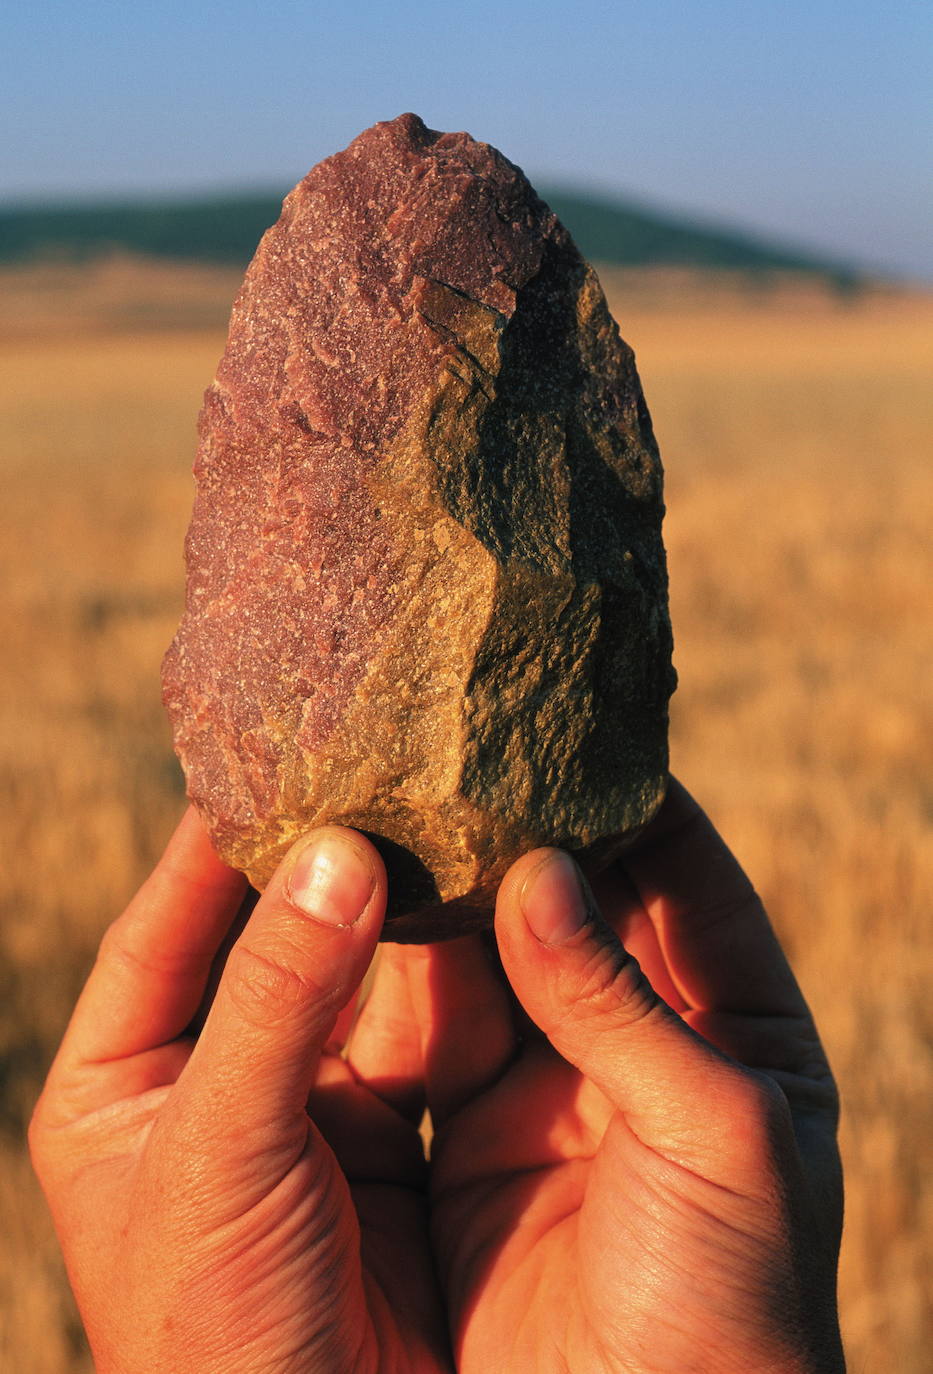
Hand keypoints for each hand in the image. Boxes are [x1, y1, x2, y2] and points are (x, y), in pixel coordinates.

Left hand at [29, 809, 450, 1373]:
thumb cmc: (215, 1334)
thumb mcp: (218, 1154)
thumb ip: (274, 998)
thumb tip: (338, 851)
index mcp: (120, 1081)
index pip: (166, 922)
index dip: (220, 837)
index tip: (282, 749)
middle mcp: (209, 1077)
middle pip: (269, 935)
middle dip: (325, 858)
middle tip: (381, 760)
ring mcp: (303, 1102)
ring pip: (356, 970)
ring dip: (399, 901)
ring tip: (443, 808)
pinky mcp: (388, 1132)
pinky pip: (420, 1025)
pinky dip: (451, 967)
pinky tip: (485, 899)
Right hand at [390, 779, 844, 1372]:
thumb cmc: (730, 1306)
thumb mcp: (712, 1132)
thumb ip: (619, 998)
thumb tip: (541, 867)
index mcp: (747, 1037)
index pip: (691, 882)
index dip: (640, 802)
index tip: (573, 728)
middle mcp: (647, 1050)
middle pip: (584, 907)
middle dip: (531, 833)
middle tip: (466, 749)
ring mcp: (554, 1091)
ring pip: (498, 958)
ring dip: (459, 890)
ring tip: (407, 801)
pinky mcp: (469, 1140)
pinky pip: (436, 1032)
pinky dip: (406, 970)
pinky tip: (371, 903)